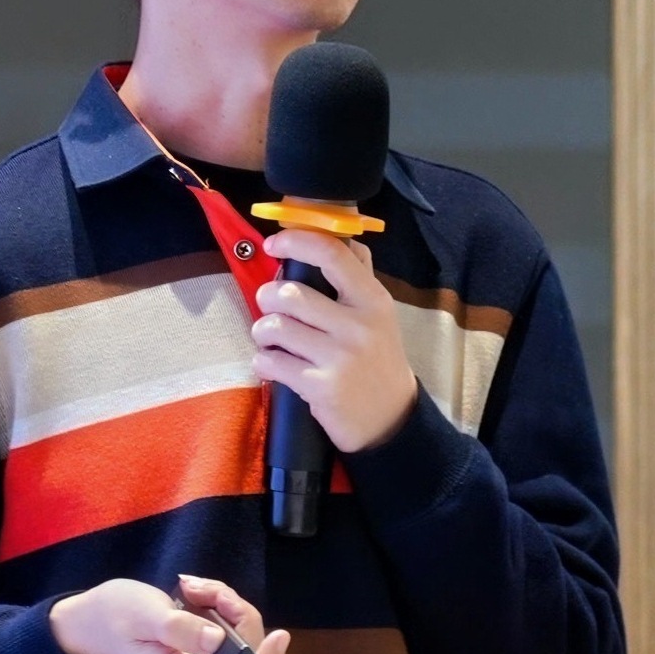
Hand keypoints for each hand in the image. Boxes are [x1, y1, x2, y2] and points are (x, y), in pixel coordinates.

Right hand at [46, 573, 289, 653]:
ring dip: (225, 608)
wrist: (90, 625)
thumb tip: (220, 640)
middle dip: (234, 616)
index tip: (279, 635)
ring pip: (240, 646)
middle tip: (200, 586)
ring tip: (191, 587)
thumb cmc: (112, 616)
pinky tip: (195, 596)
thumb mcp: (142, 613)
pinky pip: (230, 640)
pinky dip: (221, 612)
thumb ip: (180, 628)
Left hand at [251, 228, 420, 451]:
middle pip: (289, 293)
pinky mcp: (320, 387)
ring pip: (274, 327)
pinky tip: (274, 365)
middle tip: (271, 308)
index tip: (273, 244)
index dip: (294, 241)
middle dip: (267, 298)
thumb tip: (340, 234)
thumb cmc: (378, 360)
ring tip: (271, 339)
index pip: (332, 254)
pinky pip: (270, 362)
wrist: (392, 419)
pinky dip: (263, 362)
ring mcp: (339, 357)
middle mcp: (358, 325)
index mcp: (372, 299)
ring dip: (262, 332)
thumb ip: (359, 275)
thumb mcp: (380, 315)